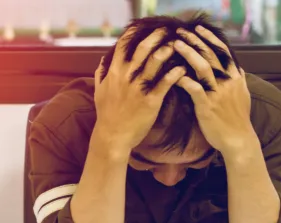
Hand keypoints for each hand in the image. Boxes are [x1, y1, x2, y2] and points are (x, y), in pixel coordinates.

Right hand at [93, 28, 185, 151]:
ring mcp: (139, 88)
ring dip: (167, 50)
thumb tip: (102, 61)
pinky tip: (182, 68)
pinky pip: (165, 83)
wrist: (112, 137)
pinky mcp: (151, 101)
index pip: (123, 46)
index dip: (134, 34)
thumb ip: (101, 74)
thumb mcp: (99, 92)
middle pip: (142, 49)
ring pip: (154, 62)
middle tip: (166, 31)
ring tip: (176, 45)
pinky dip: (175, 73)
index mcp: (114, 73)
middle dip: (155, 37)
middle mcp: (126, 77)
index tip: (142, 28)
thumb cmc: (107, 115)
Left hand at [173, 25, 255, 157]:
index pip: (223, 52)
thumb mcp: (243, 96)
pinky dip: (184, 79)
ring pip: (203, 67)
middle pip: (211, 55)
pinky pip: (194, 88)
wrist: (238, 140)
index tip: (199, 29)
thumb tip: (237, 68)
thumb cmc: (238, 120)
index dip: (210, 39)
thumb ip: (239, 80)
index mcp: (235, 78)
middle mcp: (228, 82)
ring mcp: (218, 93)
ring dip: (189, 53)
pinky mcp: (207, 105)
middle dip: (196, 41)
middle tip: (181, 32)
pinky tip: (174, 73)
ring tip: (176, 44)